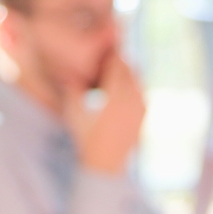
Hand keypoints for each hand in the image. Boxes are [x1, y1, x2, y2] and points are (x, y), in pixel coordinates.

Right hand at [69, 51, 145, 174]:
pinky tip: (125, 90)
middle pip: (129, 70)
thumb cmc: (86, 137)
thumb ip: (72, 88)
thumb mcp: (74, 112)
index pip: (116, 64)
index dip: (110, 54)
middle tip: (109, 58)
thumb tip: (69, 72)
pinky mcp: (143, 117)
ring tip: (116, 73)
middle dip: (120, 63)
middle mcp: (131, 98)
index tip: (104, 49)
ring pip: (138, 81)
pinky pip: (142, 93)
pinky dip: (135, 87)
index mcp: (115, 94)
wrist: (105, 164)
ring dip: (128, 74)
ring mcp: (140, 108)